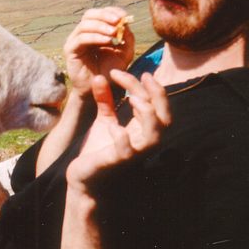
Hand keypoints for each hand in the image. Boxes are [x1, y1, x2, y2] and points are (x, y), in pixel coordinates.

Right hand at [63, 8, 134, 100]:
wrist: (99, 90)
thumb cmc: (110, 71)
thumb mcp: (124, 53)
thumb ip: (127, 38)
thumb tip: (125, 23)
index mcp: (94, 31)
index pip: (100, 13)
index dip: (111, 11)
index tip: (124, 16)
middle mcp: (83, 33)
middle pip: (89, 14)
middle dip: (105, 15)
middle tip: (118, 21)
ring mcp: (75, 41)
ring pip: (85, 25)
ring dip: (101, 26)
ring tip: (114, 32)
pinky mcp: (70, 50)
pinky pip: (81, 39)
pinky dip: (95, 37)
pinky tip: (107, 40)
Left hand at [65, 70, 169, 190]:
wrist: (83, 177)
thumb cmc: (98, 150)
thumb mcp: (104, 120)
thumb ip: (106, 100)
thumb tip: (101, 76)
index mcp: (141, 130)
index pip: (155, 104)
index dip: (145, 85)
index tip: (122, 71)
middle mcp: (142, 142)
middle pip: (165, 118)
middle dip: (157, 95)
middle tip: (141, 76)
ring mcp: (131, 153)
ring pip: (155, 136)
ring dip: (147, 114)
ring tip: (132, 99)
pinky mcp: (115, 162)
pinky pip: (127, 151)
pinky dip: (122, 137)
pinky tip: (113, 126)